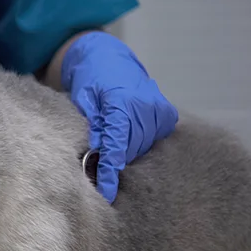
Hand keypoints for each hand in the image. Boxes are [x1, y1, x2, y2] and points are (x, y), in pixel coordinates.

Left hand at [62, 31, 178, 202]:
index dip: (110, 170)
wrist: (107, 58)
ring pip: (142, 147)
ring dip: (126, 151)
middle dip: (114, 160)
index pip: (117, 144)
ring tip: (110, 148)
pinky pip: (153, 140)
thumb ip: (92, 126)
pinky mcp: (167, 114)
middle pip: (130, 149)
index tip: (107, 192)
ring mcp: (160, 110)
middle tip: (96, 167)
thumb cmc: (90, 80)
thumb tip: (96, 155)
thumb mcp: (83, 100)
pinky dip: (138, 143)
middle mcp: (145, 106)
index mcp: (121, 102)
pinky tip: (127, 136)